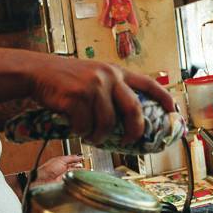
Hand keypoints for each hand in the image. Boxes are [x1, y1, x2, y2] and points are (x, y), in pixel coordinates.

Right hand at [27, 55, 174, 144]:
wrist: (37, 71)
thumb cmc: (67, 80)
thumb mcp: (94, 77)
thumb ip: (112, 92)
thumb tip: (127, 123)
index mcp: (116, 72)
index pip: (148, 84)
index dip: (164, 98)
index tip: (174, 111)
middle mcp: (109, 76)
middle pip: (134, 109)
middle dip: (135, 131)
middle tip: (130, 141)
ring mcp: (93, 86)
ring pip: (107, 123)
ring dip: (98, 135)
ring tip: (90, 135)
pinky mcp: (77, 96)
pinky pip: (85, 125)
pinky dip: (80, 132)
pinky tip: (75, 127)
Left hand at [32, 155, 83, 185]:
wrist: (43, 179)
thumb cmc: (48, 169)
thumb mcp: (61, 159)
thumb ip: (71, 158)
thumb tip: (80, 156)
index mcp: (62, 163)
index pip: (73, 161)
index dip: (79, 160)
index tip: (84, 160)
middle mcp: (64, 170)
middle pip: (75, 168)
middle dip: (80, 167)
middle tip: (86, 167)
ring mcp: (65, 177)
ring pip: (75, 175)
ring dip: (79, 174)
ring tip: (84, 172)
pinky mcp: (66, 184)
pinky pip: (74, 182)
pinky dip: (77, 180)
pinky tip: (80, 178)